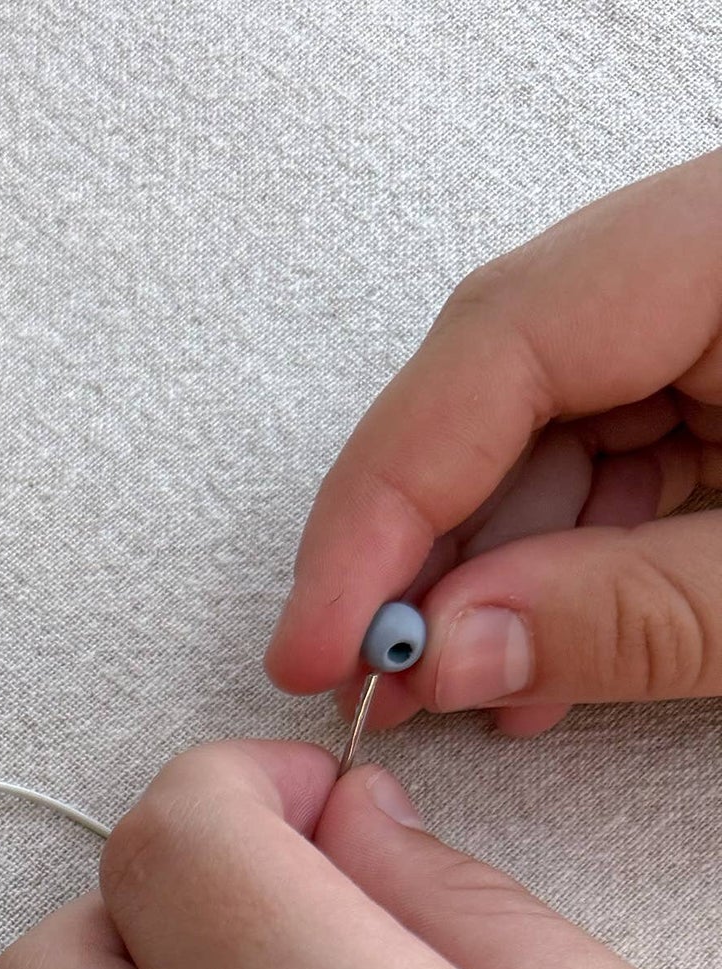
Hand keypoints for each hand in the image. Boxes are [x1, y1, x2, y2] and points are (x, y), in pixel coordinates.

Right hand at [266, 150, 721, 736]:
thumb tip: (442, 654)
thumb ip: (627, 614)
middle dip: (424, 552)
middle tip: (368, 680)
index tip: (316, 641)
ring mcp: (720, 303)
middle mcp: (711, 249)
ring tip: (463, 688)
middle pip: (498, 386)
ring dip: (489, 574)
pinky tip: (538, 653)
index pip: (497, 347)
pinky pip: (610, 446)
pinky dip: (565, 558)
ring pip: (543, 427)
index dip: (379, 508)